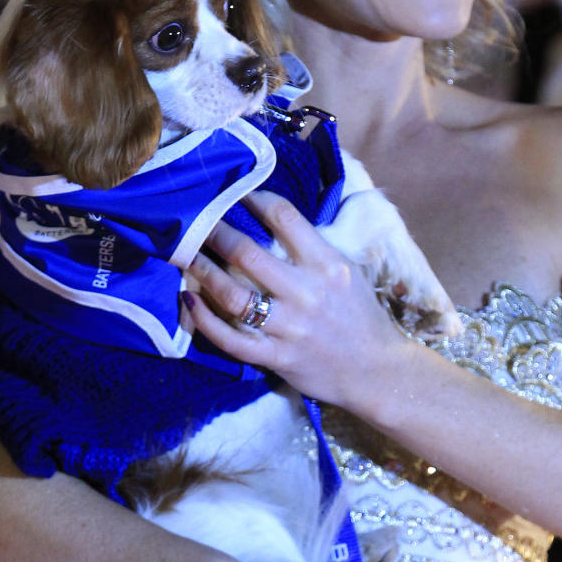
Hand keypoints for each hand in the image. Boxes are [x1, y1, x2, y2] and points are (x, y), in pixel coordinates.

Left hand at [184, 190, 405, 408]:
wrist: (376, 370)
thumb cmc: (361, 315)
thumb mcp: (348, 271)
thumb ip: (315, 248)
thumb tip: (277, 218)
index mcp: (328, 265)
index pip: (285, 217)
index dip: (254, 198)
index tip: (235, 192)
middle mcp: (306, 292)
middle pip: (247, 253)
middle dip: (214, 232)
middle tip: (195, 222)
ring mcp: (289, 327)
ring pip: (232, 295)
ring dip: (202, 271)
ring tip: (185, 256)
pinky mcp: (277, 357)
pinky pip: (231, 339)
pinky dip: (204, 320)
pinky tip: (188, 301)